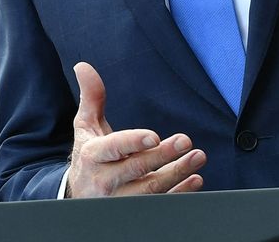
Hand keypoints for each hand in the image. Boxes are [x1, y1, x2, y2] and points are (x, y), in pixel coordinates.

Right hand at [62, 62, 205, 197]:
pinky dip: (179, 194)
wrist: (80, 196)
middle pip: (136, 169)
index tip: (154, 136)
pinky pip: (159, 205)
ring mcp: (120, 199)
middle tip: (186, 142)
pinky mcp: (134, 211)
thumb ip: (91, 98)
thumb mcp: (85, 128)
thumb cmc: (89, 156)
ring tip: (198, 157)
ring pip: (151, 189)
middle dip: (163, 156)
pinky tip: (195, 181)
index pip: (113, 148)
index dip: (133, 143)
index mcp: (93, 156)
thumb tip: (84, 66)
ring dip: (177, 174)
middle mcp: (104, 180)